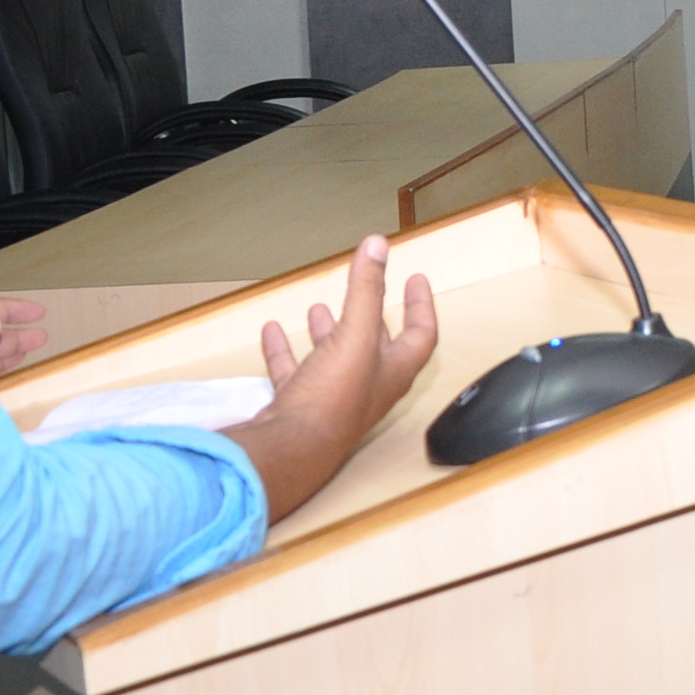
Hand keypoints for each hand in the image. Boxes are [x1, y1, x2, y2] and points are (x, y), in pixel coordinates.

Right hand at [226, 236, 443, 523]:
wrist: (291, 450)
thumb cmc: (334, 397)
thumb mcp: (355, 335)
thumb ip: (366, 289)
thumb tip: (379, 244)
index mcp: (393, 371)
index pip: (421, 334)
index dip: (421, 305)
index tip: (416, 278)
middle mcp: (368, 387)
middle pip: (377, 347)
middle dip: (371, 316)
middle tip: (367, 290)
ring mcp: (332, 400)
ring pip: (334, 359)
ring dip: (328, 332)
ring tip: (317, 307)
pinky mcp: (300, 408)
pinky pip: (294, 375)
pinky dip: (284, 352)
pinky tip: (272, 332)